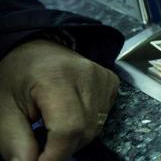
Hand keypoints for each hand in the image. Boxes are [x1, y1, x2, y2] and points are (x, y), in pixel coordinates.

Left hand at [0, 40, 119, 160]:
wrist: (36, 48)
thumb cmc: (16, 76)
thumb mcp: (4, 109)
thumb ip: (16, 142)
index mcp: (55, 77)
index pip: (68, 129)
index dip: (54, 156)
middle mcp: (87, 75)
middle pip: (84, 131)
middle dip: (62, 147)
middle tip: (41, 142)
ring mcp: (103, 78)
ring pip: (95, 127)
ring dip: (74, 138)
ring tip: (54, 125)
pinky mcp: (111, 82)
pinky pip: (104, 117)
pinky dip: (87, 125)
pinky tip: (71, 114)